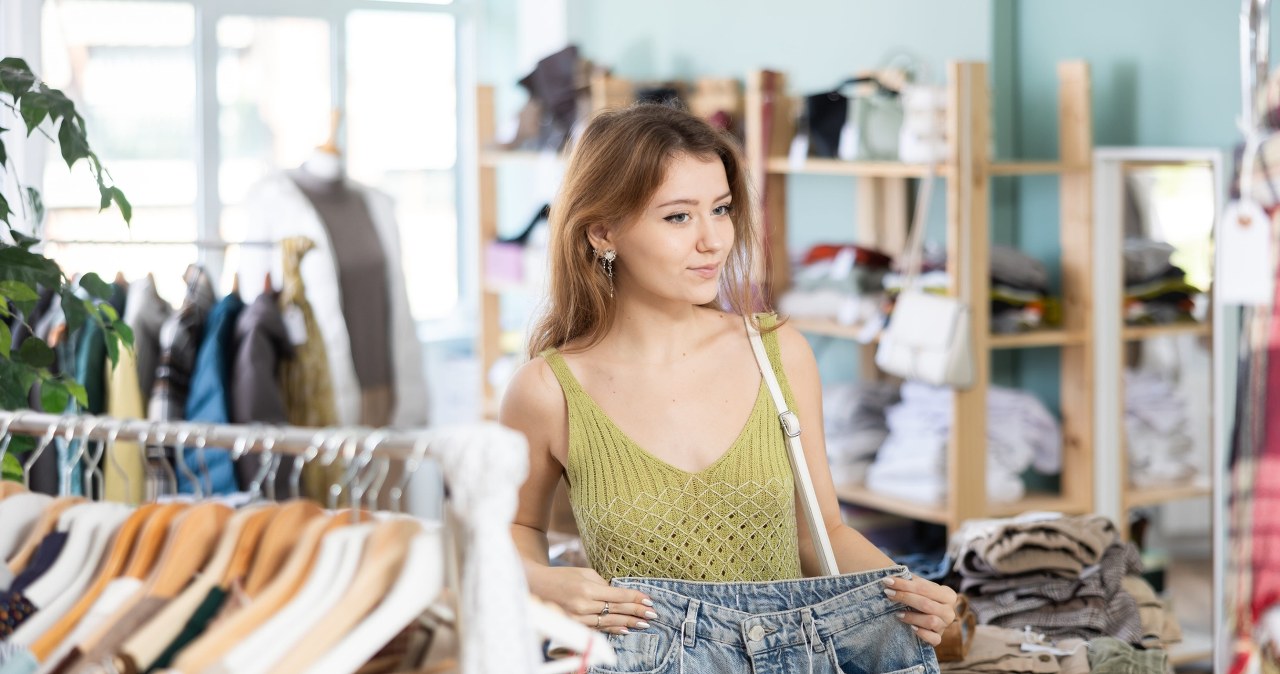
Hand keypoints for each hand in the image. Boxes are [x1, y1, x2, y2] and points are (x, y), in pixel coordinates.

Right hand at [526, 565, 658, 634]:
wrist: (536, 586)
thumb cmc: (562, 576)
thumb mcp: (583, 573)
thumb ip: (602, 584)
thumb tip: (619, 595)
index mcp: (587, 588)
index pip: (618, 596)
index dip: (635, 599)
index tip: (649, 601)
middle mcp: (583, 605)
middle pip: (617, 610)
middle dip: (637, 612)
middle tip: (652, 614)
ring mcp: (578, 618)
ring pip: (609, 622)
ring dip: (628, 623)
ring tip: (644, 623)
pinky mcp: (574, 625)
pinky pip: (597, 629)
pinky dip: (612, 630)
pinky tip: (625, 630)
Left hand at [881, 575, 957, 645]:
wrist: (926, 616)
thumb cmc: (922, 597)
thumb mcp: (919, 587)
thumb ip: (910, 581)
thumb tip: (892, 574)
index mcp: (948, 594)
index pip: (924, 588)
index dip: (904, 584)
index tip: (888, 581)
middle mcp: (949, 611)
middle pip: (926, 604)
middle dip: (904, 597)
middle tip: (888, 593)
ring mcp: (945, 626)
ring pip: (931, 621)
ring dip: (911, 617)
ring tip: (897, 613)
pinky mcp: (939, 638)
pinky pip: (933, 639)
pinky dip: (922, 633)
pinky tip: (911, 628)